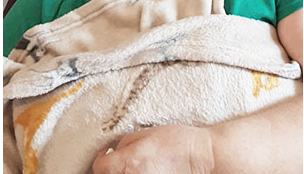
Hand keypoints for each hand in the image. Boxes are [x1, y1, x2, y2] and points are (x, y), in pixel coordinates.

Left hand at [92, 126, 213, 173]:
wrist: (204, 158)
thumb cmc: (179, 143)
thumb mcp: (146, 133)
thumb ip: (125, 143)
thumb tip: (113, 151)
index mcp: (129, 163)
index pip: (99, 168)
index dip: (99, 158)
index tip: (105, 153)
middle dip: (110, 170)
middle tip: (117, 162)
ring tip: (134, 167)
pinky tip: (144, 171)